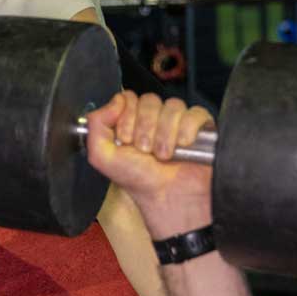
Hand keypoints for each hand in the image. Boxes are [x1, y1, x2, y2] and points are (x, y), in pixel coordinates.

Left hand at [85, 92, 213, 232]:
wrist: (168, 198)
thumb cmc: (139, 180)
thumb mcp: (103, 156)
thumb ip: (96, 125)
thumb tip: (115, 100)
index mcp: (130, 121)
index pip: (128, 98)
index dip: (126, 115)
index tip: (126, 138)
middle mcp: (153, 119)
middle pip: (149, 100)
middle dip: (144, 127)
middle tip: (144, 149)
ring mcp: (177, 122)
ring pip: (172, 106)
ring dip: (165, 133)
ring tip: (163, 154)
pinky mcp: (200, 128)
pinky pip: (195, 113)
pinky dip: (187, 129)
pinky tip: (183, 146)